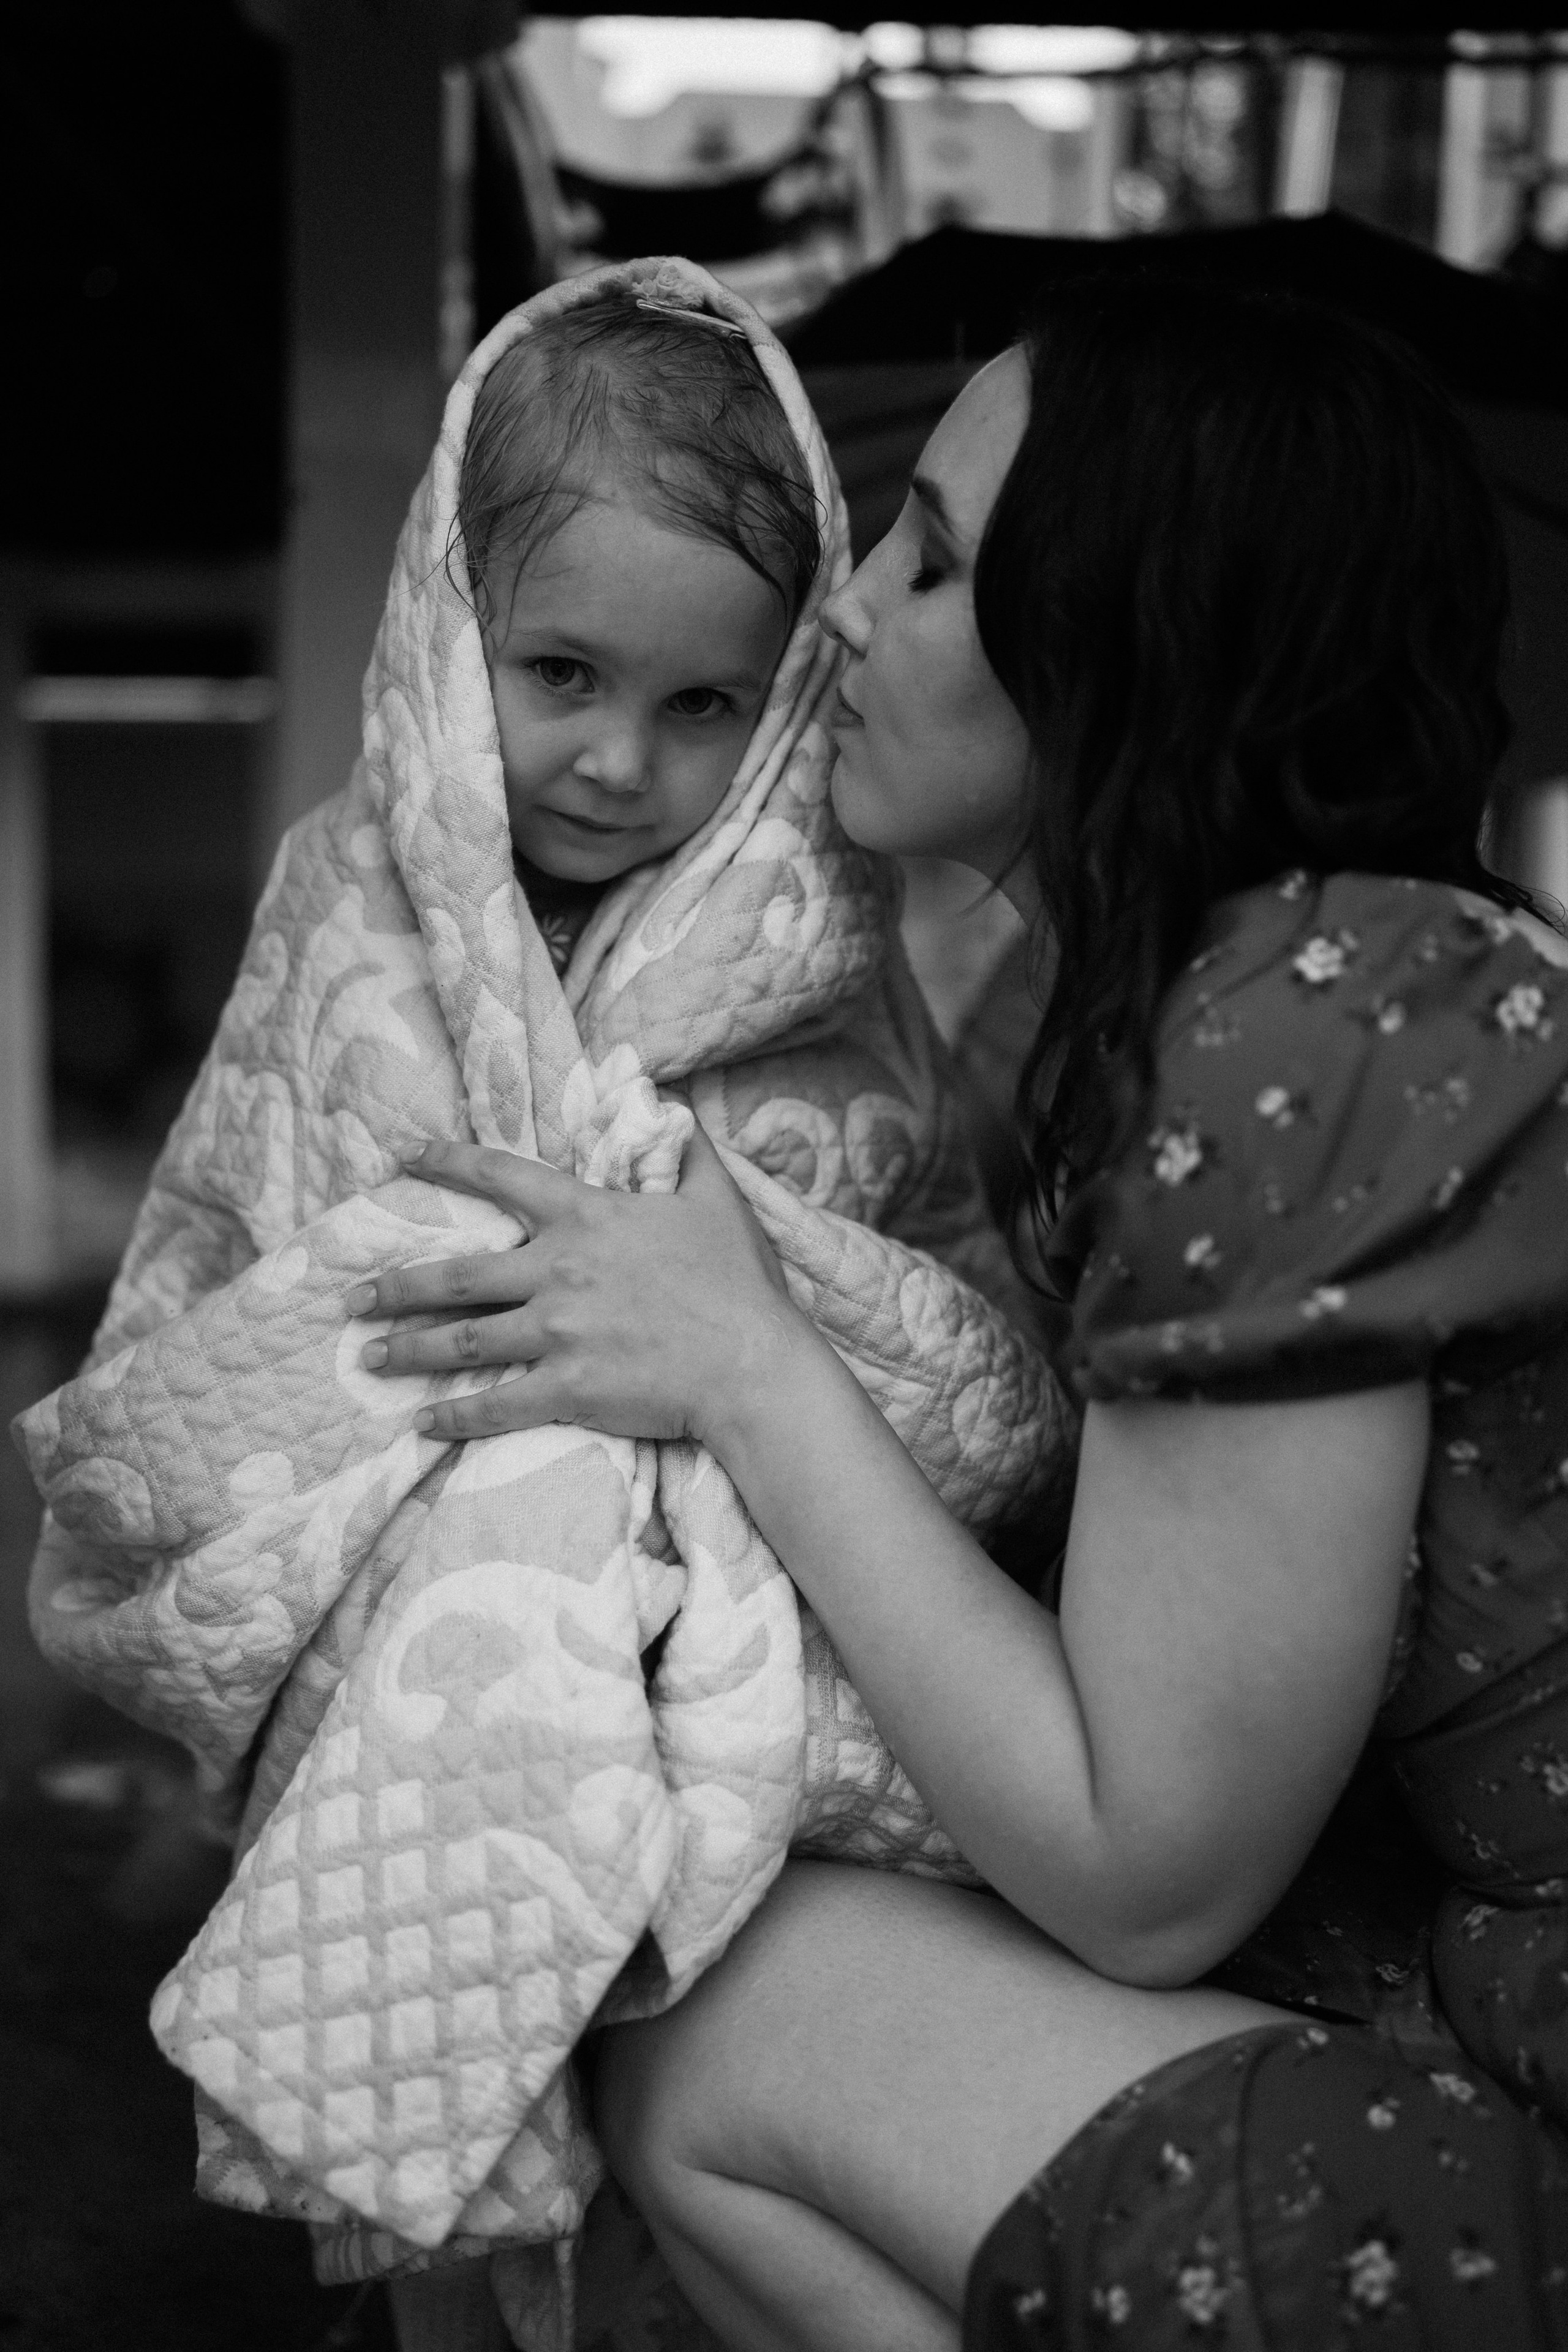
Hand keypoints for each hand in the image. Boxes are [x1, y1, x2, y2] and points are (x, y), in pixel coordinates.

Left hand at [346, 1124, 807, 1448]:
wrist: (754, 1364)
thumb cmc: (739, 1283)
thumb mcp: (717, 1199)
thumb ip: (687, 1149)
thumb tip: (673, 1103)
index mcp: (586, 1219)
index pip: (502, 1176)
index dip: (448, 1161)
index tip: (405, 1155)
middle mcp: (558, 1272)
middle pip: (457, 1275)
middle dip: (396, 1287)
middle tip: (352, 1296)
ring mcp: (558, 1333)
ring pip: (462, 1341)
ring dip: (406, 1350)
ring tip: (367, 1356)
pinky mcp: (567, 1389)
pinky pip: (495, 1405)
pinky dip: (454, 1417)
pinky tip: (423, 1423)